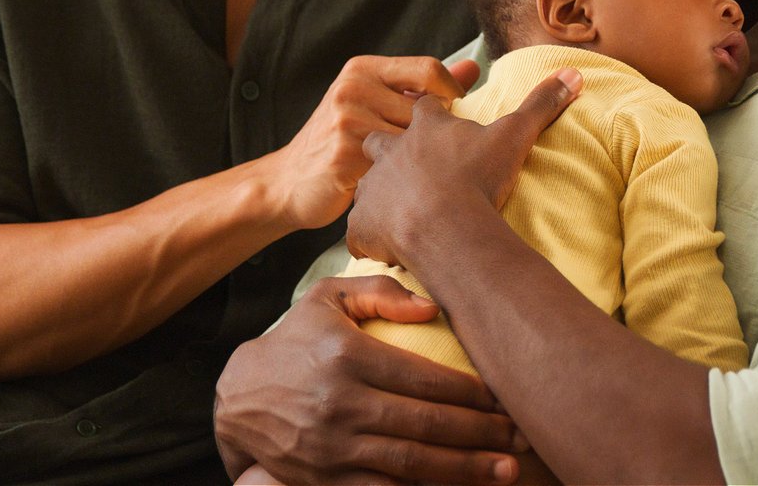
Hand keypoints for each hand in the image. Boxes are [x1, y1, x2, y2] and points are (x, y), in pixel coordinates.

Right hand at [215, 275, 526, 484]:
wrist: (237, 398)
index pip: (423, 377)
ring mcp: (332, 448)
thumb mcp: (327, 299)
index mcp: (348, 356)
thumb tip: (433, 307)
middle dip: (480, 435)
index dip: (470, 392)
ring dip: (462, 471)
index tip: (505, 398)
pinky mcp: (324, 480)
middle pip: (425, 425)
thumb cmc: (295, 342)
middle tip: (521, 440)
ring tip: (504, 471)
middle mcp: (341, 404)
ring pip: (410, 466)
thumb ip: (381, 290)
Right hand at [268, 56, 482, 230]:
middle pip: (426, 109)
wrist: (290, 181)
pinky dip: (400, 179)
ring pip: (413, 140)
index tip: (456, 114)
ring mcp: (347, 120)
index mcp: (363, 69)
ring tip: (410, 171)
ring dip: (418, 160)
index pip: (428, 69)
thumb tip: (473, 68)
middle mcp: (353, 88)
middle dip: (434, 135)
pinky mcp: (344, 155)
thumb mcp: (376, 102)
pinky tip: (391, 186)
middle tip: (431, 154)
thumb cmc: (342, 140)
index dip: (452, 93)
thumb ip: (422, 86)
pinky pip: (394, 167)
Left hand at [349, 68, 581, 269]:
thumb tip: (573, 73)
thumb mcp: (515, 136)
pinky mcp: (363, 225)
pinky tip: (387, 244)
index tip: (442, 113)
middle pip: (381, 137)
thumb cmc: (478, 179)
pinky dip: (372, 236)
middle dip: (392, 146)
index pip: (424, 107)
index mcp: (425, 128)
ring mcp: (373, 188)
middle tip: (413, 164)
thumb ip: (541, 105)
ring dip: (381, 191)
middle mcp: (391, 151)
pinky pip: (361, 230)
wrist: (445, 227)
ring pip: (368, 182)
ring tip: (400, 206)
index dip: (433, 109)